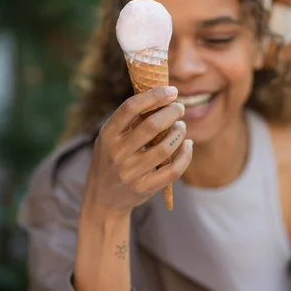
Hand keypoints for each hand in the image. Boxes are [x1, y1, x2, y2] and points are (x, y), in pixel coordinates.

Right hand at [83, 86, 192, 216]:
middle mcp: (118, 153)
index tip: (171, 91)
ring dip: (179, 132)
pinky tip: (187, 145)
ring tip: (181, 126)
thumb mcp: (110, 138)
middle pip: (152, 125)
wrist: (103, 199)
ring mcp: (131, 172)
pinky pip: (173, 169)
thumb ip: (129, 121)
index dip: (154, 96)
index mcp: (108, 135)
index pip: (131, 107)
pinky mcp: (145, 187)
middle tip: (179, 108)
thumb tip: (160, 96)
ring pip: (165, 147)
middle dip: (172, 112)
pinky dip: (185, 155)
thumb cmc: (111, 160)